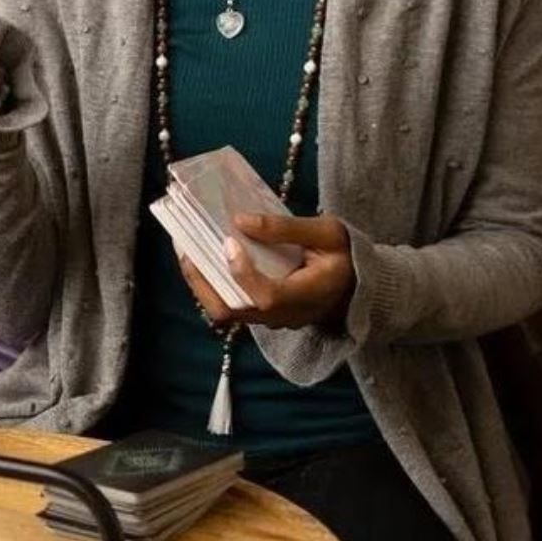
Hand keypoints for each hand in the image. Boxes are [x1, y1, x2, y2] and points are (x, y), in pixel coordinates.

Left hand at [176, 212, 356, 333]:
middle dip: (201, 280)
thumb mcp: (328, 232)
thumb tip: (240, 220)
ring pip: (225, 312)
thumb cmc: (345, 255)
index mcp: (307, 296)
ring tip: (186, 248)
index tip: (229, 241)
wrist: (356, 285)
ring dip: (201, 282)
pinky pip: (230, 304)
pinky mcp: (262, 315)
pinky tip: (202, 256)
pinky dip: (210, 283)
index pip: (267, 297)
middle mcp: (284, 315)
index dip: (243, 274)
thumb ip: (286, 228)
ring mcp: (271, 320)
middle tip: (185, 245)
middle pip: (232, 311)